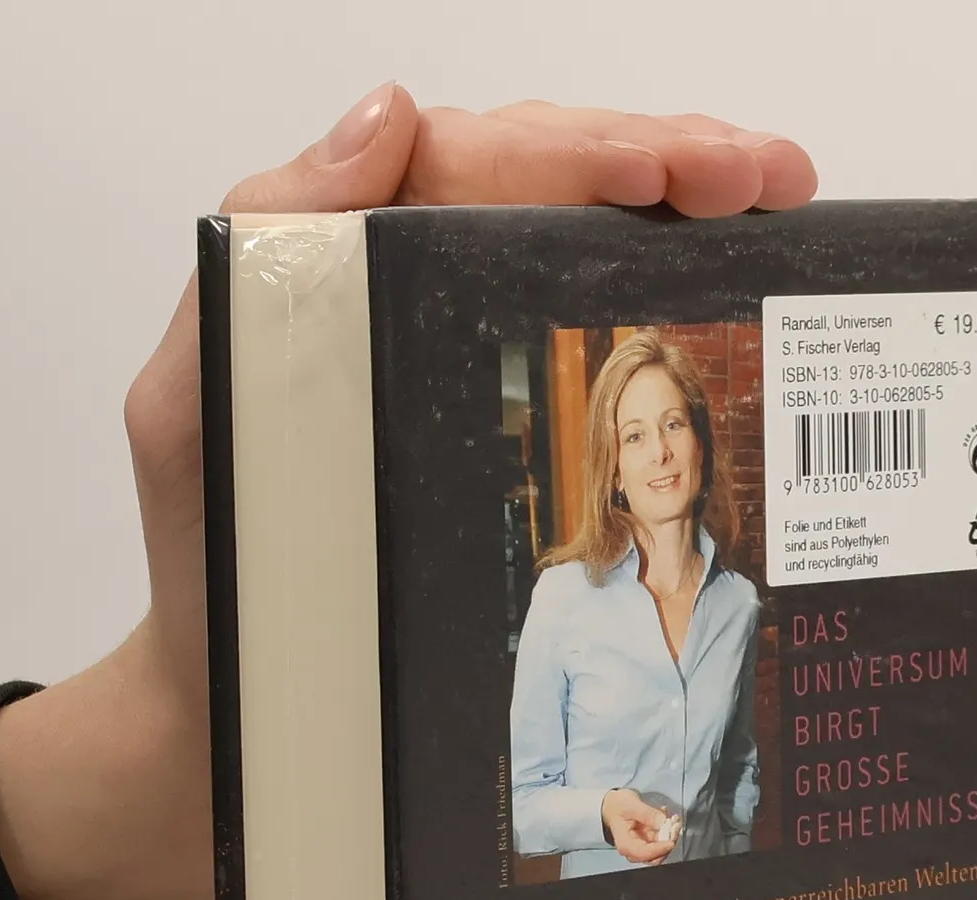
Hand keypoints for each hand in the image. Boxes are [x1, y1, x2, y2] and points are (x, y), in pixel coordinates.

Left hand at [0, 87, 815, 899]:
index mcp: (340, 263)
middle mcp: (404, 283)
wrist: (247, 704)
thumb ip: (263, 255)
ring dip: (688, 198)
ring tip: (778, 195)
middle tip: (769, 175)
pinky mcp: (496, 413)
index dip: (586, 150)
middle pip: (550, 172)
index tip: (680, 172)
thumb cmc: (215, 572)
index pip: (478, 161)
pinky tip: (734, 265)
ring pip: (582, 228)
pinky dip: (667, 278)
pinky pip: (586, 315)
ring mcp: (459, 345)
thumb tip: (386, 117)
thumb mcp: (199, 406)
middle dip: (669, 155)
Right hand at [603, 790, 680, 864]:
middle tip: (674, 825)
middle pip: (656, 856)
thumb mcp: (631, 805)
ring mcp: (643, 847)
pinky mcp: (650, 842)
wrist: (613, 805)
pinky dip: (669, 831)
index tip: (671, 839)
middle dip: (669, 841)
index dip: (660, 848)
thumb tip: (662, 822)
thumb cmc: (617, 807)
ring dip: (671, 835)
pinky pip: (663, 841)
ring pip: (663, 849)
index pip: (645, 853)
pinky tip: (667, 818)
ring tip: (673, 819)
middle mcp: (634, 850)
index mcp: (625, 844)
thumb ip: (647, 814)